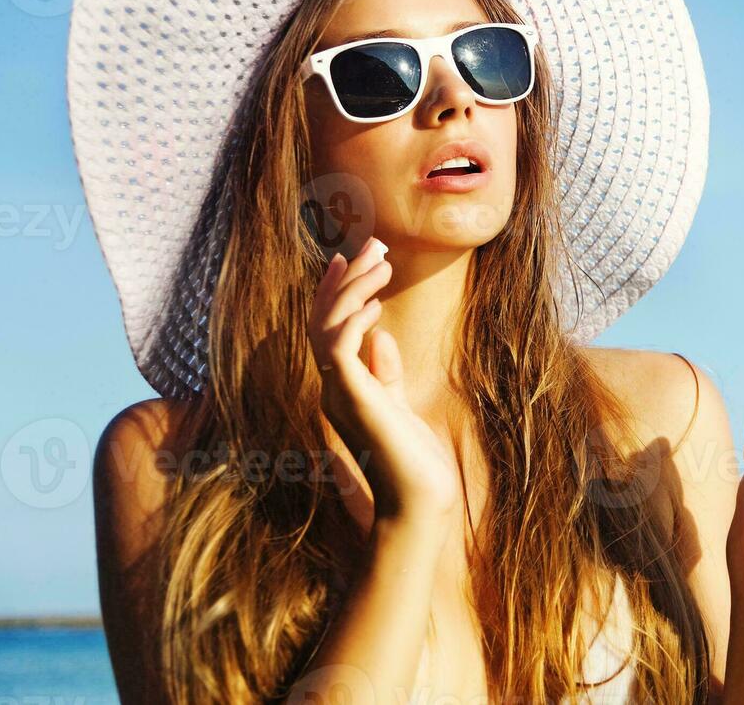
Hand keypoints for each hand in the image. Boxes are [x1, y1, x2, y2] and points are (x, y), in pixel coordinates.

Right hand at [308, 235, 460, 527]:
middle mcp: (332, 387)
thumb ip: (386, 373)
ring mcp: (338, 394)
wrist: (420, 500)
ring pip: (326, 327)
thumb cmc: (414, 460)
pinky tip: (374, 303)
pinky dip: (352, 320)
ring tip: (382, 261)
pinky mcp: (352, 399)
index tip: (349, 258)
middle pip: (323, 319)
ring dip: (353, 289)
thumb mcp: (399, 406)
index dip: (335, 291)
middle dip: (345, 278)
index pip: (328, 329)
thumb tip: (380, 337)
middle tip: (372, 244)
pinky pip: (338, 349)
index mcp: (342, 387)